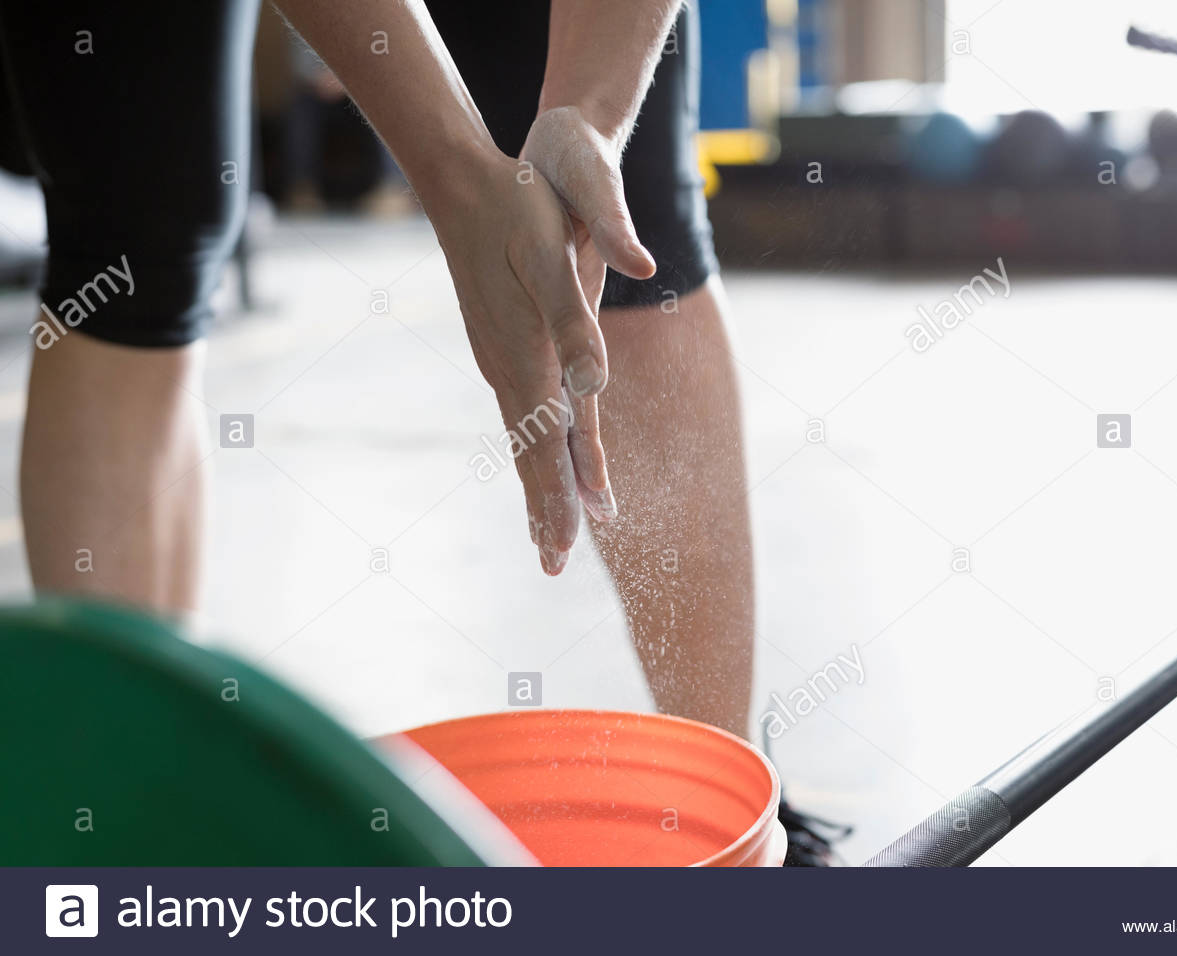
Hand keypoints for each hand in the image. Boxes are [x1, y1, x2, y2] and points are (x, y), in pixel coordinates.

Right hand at [419, 147, 626, 574]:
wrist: (464, 183)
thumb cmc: (514, 212)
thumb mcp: (550, 258)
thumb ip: (574, 324)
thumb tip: (594, 384)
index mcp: (524, 357)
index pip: (543, 445)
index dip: (555, 498)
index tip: (560, 549)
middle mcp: (507, 369)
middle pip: (530, 456)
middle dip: (544, 512)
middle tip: (552, 565)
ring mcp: (502, 361)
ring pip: (525, 440)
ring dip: (540, 488)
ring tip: (549, 532)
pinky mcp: (504, 348)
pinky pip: (524, 414)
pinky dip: (539, 449)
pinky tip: (543, 458)